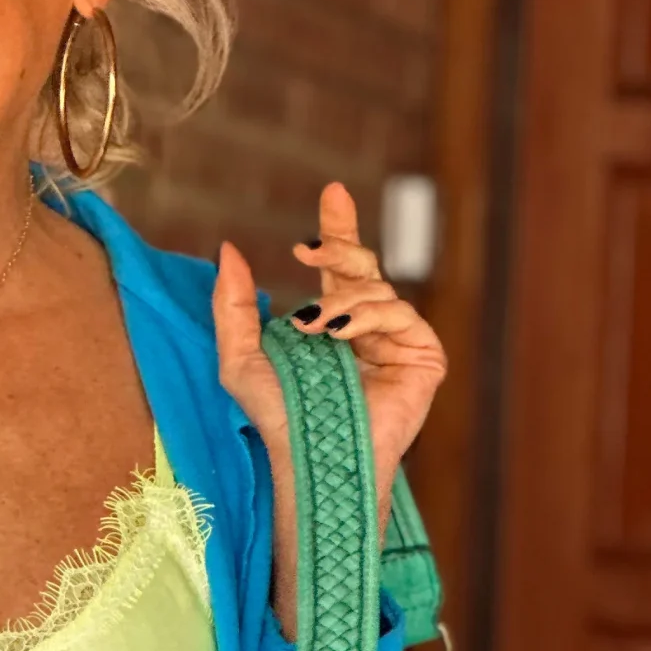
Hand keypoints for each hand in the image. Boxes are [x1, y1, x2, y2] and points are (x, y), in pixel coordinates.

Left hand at [211, 181, 445, 638]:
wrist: (312, 459)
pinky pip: (402, 315)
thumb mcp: (240, 358)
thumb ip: (233, 306)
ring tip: (316, 329)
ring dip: (343, 301)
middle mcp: (367, 327)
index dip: (339, 228)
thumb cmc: (277, 420)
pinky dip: (369, 318)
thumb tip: (227, 249)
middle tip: (307, 248)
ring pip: (378, 290)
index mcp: (330, 321)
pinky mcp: (423, 358)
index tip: (332, 192)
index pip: (339, 265)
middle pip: (363, 265)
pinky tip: (342, 335)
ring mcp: (398, 342)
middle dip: (339, 246)